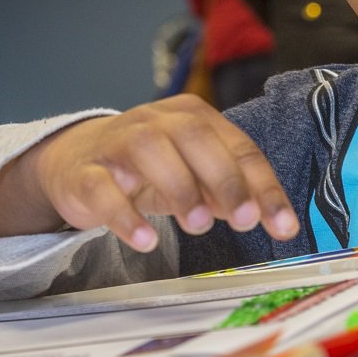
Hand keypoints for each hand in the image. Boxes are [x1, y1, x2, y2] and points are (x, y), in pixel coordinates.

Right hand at [0, 95, 297, 251]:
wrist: (73, 160)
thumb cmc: (144, 167)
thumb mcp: (190, 172)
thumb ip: (223, 189)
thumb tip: (256, 212)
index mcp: (190, 117)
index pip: (236, 145)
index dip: (263, 186)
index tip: (283, 226)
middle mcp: (155, 121)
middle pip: (194, 136)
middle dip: (225, 179)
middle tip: (243, 220)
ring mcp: (116, 143)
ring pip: (148, 150)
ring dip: (180, 188)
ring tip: (197, 225)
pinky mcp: (85, 172)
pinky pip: (102, 188)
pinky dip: (125, 215)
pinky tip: (145, 240)